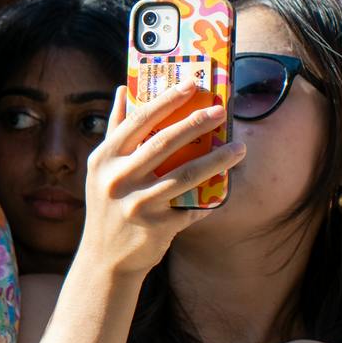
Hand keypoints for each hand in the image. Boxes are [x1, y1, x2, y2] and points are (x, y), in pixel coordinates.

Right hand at [79, 83, 245, 276]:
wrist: (105, 259)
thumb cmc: (108, 205)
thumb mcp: (102, 167)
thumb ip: (114, 128)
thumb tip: (122, 89)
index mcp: (104, 158)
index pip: (138, 120)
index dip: (166, 100)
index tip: (191, 84)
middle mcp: (118, 179)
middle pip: (163, 143)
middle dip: (195, 123)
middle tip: (220, 111)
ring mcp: (137, 204)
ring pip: (186, 175)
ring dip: (217, 160)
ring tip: (239, 147)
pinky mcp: (157, 227)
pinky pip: (191, 208)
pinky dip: (208, 199)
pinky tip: (222, 189)